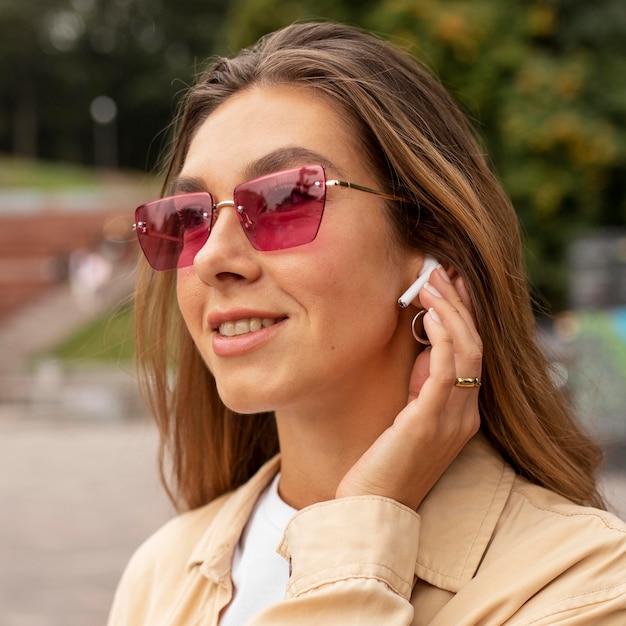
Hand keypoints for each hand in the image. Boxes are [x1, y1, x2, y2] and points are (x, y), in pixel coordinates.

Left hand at [336, 266, 481, 509]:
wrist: (371, 508)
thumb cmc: (384, 460)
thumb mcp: (409, 417)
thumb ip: (422, 386)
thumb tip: (422, 343)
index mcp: (462, 413)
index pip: (473, 354)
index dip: (466, 316)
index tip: (453, 285)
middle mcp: (465, 415)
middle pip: (474, 347)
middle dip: (460, 306)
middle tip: (441, 273)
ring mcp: (451, 420)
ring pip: (465, 353)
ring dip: (451, 313)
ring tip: (432, 284)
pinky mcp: (428, 423)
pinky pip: (443, 372)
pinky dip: (440, 339)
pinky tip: (429, 315)